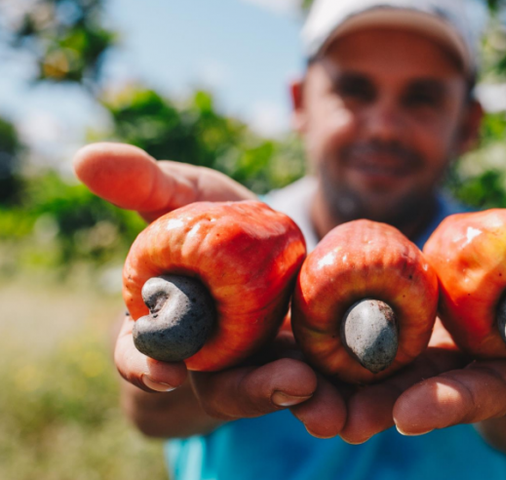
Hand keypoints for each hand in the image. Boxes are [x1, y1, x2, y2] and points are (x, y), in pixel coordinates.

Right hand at [75, 143, 345, 437]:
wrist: (266, 234)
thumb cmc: (211, 217)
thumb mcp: (183, 195)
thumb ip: (143, 184)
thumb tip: (84, 157)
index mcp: (163, 326)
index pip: (140, 357)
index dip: (145, 367)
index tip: (164, 373)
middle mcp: (208, 357)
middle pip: (220, 386)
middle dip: (250, 389)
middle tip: (286, 383)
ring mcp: (256, 363)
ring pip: (270, 389)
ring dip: (294, 394)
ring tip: (317, 388)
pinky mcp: (298, 359)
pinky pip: (311, 377)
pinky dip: (327, 383)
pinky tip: (346, 381)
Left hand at [330, 214, 505, 461]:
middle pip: (486, 384)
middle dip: (452, 399)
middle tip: (411, 414)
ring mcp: (458, 356)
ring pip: (419, 382)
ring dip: (377, 399)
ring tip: (333, 413)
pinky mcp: (414, 342)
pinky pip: (377, 360)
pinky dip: (343, 371)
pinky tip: (304, 382)